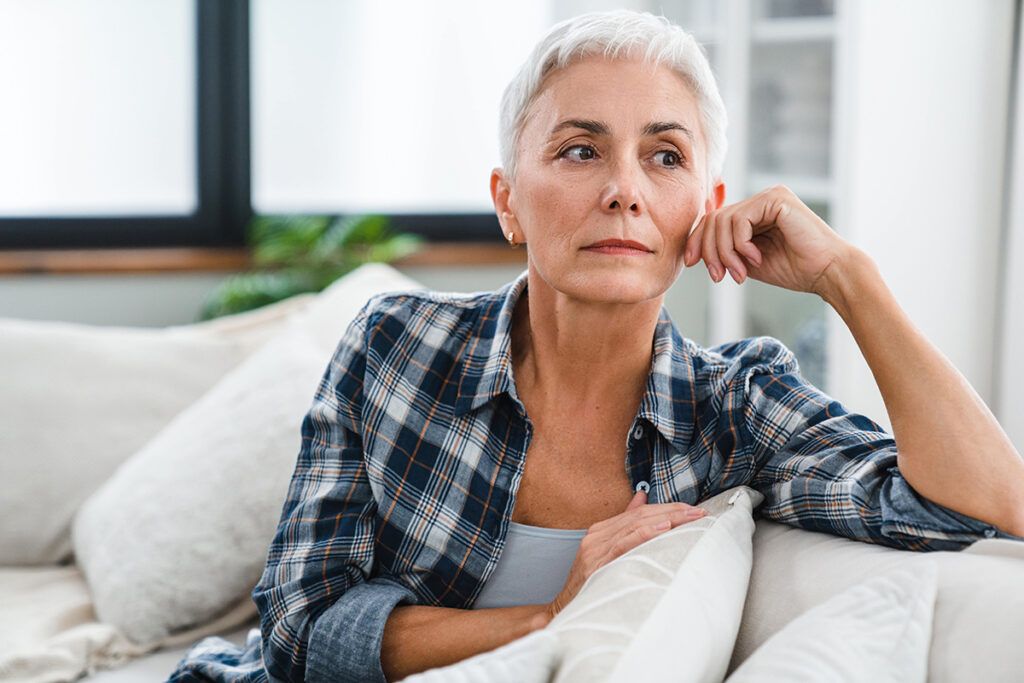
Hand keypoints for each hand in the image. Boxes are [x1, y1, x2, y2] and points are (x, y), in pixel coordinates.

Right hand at [543, 489, 706, 620]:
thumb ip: (625, 526)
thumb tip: (641, 498)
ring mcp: (595, 549)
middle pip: (639, 515)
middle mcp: (596, 536)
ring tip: (689, 518)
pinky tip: (664, 528)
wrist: (565, 611)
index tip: (691, 510)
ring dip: (667, 519)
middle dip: (672, 511)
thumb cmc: (591, 585)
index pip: (638, 512)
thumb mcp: (607, 553)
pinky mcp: (596, 563)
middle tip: (698, 512)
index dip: (666, 507)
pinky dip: (645, 532)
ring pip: (635, 525)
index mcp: (600, 531)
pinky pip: (624, 543)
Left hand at [683, 184, 857, 296]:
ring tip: (740, 272)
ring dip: (725, 253)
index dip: (697, 241)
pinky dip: (740, 244)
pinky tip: (756, 259)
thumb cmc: (793, 270)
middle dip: (709, 251)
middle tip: (718, 276)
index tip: (692, 264)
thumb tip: (693, 248)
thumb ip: (726, 250)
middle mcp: (761, 199)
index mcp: (754, 212)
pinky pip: (740, 220)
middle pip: (713, 219)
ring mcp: (769, 196)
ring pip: (723, 220)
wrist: (826, 273)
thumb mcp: (747, 260)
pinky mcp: (776, 198)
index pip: (713, 220)